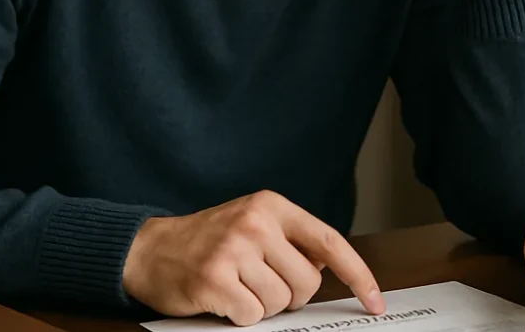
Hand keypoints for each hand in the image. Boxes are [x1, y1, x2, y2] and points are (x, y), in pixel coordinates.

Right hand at [123, 191, 383, 326]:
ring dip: (261, 307)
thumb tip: (327, 271)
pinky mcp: (214, 279)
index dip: (358, 275)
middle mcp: (257, 223)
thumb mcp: (254, 225)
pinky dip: (240, 317)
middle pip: (306, 284)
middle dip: (290, 296)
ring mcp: (235, 249)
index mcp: (273, 206)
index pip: (330, 243)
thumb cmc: (210, 241)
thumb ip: (290, 242)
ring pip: (280, 303)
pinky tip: (222, 299)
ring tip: (238, 287)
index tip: (376, 301)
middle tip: (261, 285)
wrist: (148, 249)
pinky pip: (252, 316)